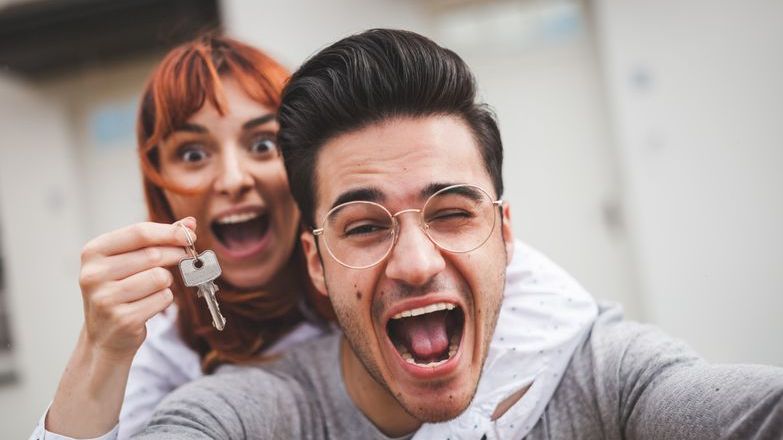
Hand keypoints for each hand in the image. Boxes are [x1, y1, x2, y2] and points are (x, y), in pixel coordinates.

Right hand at [78, 217, 195, 359]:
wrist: (105, 336)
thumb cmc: (121, 289)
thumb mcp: (130, 260)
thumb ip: (158, 239)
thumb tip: (190, 223)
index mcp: (93, 252)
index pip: (139, 233)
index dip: (169, 232)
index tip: (190, 235)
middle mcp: (94, 274)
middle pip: (153, 255)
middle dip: (175, 255)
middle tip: (184, 257)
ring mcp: (106, 299)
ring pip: (160, 277)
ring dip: (166, 281)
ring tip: (153, 288)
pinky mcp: (123, 319)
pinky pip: (163, 298)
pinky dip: (164, 299)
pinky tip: (149, 304)